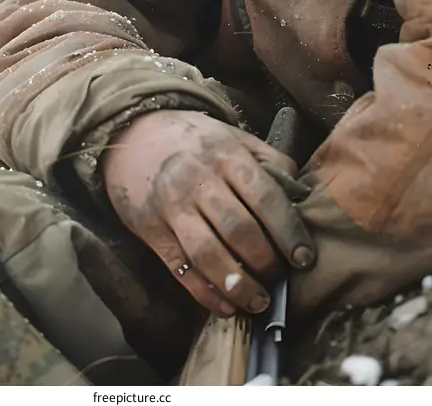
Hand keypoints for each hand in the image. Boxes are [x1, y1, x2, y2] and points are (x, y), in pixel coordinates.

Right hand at [103, 110, 313, 317]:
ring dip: (238, 285)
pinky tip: (226, 304)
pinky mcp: (151, 230)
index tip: (305, 258)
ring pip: (208, 254)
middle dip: (266, 261)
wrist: (133, 134)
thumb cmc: (193, 140)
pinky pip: (181, 269)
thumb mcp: (232, 135)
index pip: (265, 196)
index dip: (289, 231)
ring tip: (259, 302)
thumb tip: (302, 197)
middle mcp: (197, 179)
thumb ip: (268, 161)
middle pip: (239, 229)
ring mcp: (171, 206)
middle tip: (281, 278)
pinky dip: (205, 292)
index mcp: (225, 154)